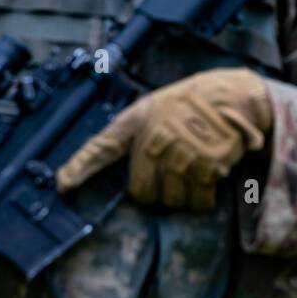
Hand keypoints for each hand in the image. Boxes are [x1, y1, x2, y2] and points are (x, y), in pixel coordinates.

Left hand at [56, 67, 271, 210]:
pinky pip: (198, 201)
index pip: (102, 147)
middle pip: (142, 191)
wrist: (233, 96)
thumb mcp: (155, 107)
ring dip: (181, 197)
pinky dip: (202, 200)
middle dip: (155, 193)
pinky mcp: (207, 166)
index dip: (80, 167)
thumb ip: (135, 135)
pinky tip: (208, 181)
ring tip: (192, 175)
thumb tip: (115, 172)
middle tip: (169, 180)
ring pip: (171, 200)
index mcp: (139, 121)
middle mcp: (156, 139)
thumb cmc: (192, 102)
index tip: (63, 184)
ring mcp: (181, 154)